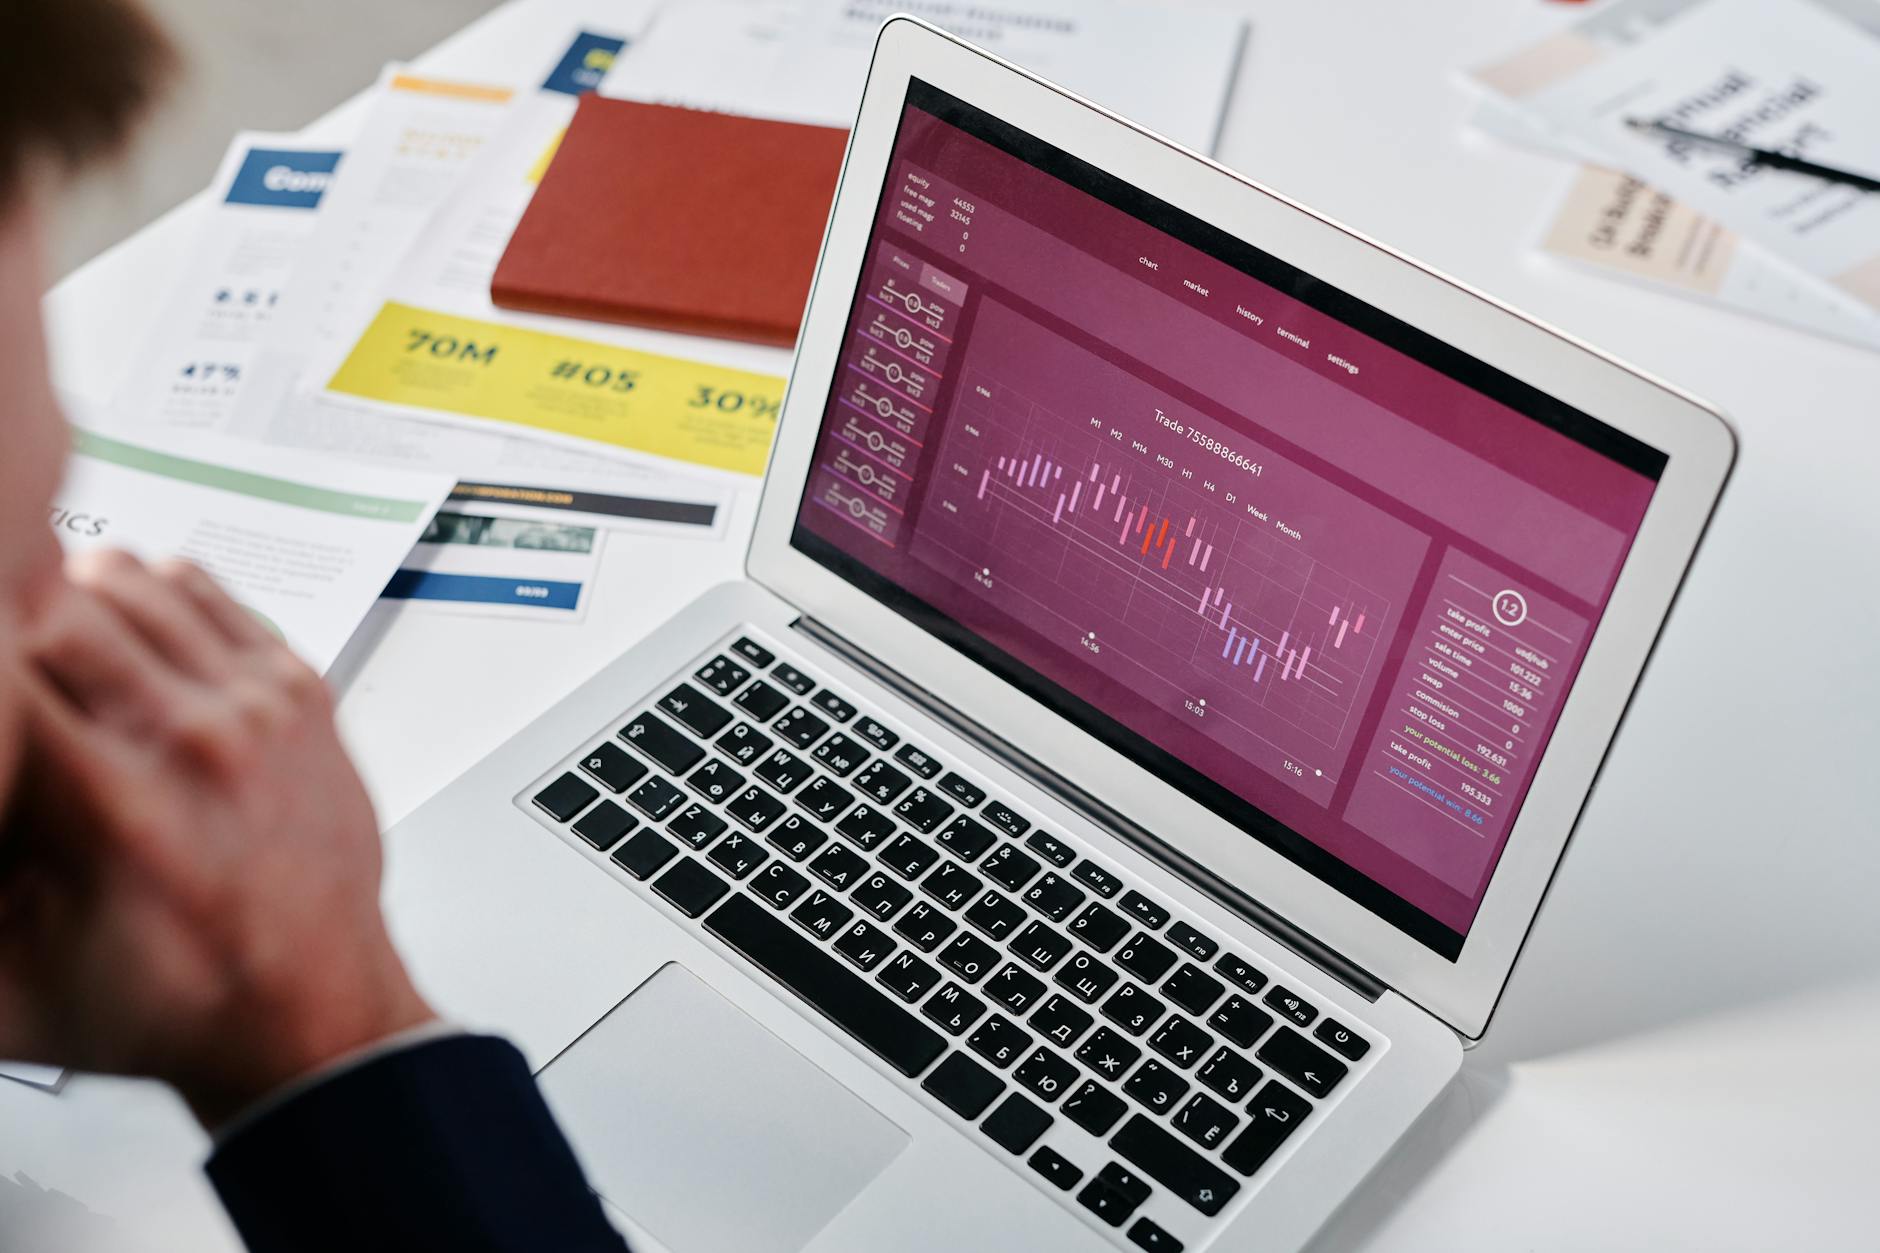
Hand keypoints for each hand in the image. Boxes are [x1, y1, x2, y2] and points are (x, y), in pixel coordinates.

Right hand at [0, 551, 432, 1126]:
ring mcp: (257, 705)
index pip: (2, 668)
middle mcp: (196, 739)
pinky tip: (122, 630)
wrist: (309, 1010)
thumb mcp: (8, 989)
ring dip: (71, 595)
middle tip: (2, 662)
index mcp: (115, 805)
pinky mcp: (299, 689)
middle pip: (56, 600)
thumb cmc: (172, 1003)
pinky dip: (150, 593)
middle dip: (6, 618)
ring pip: (132, 580)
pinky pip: (205, 591)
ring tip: (40, 636)